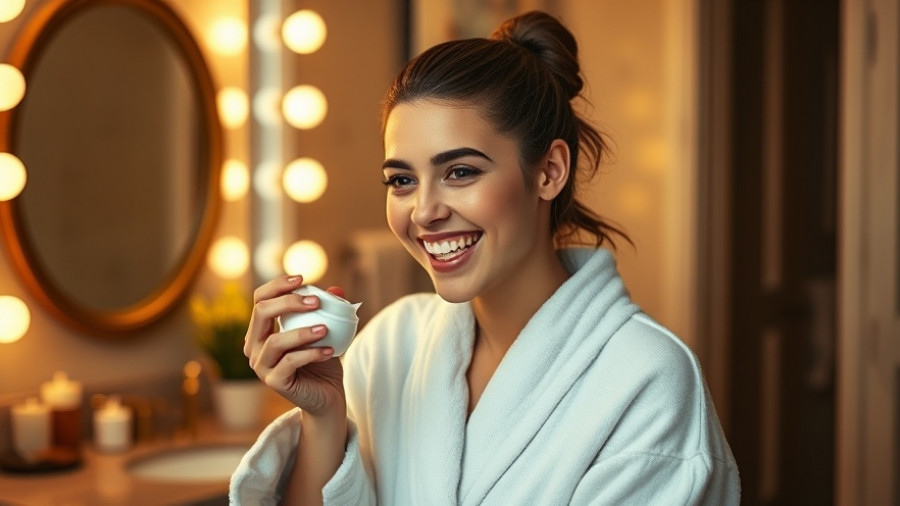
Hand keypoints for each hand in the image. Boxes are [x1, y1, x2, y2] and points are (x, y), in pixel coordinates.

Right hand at [244, 275, 346, 416]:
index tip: (303, 278)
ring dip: (302, 332)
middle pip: (261, 313)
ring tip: (325, 329)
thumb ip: (328, 310)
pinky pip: (290, 362)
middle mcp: (254, 346)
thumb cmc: (321, 360)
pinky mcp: (274, 382)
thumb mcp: (325, 331)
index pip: (260, 299)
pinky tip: (329, 350)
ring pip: (274, 341)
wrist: (327, 395)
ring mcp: (261, 366)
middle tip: (316, 301)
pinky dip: (310, 353)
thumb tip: (337, 289)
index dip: (278, 285)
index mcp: (261, 330)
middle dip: (288, 302)